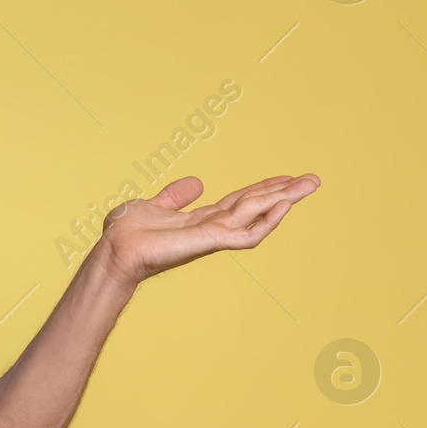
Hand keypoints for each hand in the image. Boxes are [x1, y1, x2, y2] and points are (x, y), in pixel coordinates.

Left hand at [94, 173, 320, 286]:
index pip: (240, 201)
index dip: (263, 189)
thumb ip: (175, 196)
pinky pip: (246, 233)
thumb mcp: (153, 205)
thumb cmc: (127, 234)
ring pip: (257, 215)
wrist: (114, 250)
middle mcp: (212, 228)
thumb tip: (196, 183)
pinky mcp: (210, 242)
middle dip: (284, 192)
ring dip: (284, 199)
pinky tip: (283, 205)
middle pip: (256, 206)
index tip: (286, 177)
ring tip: (309, 185)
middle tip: (313, 179)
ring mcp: (213, 236)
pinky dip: (266, 220)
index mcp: (201, 219)